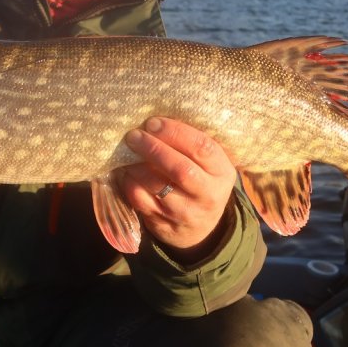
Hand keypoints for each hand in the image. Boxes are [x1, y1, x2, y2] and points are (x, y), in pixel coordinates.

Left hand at [120, 117, 237, 261]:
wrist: (200, 229)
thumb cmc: (201, 182)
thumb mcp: (210, 165)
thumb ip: (193, 144)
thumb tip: (157, 117)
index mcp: (222, 172)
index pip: (202, 148)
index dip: (175, 132)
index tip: (153, 122)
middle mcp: (207, 194)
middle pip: (179, 169)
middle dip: (153, 148)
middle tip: (134, 135)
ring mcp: (185, 213)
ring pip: (157, 186)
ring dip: (137, 165)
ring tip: (126, 151)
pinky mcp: (165, 224)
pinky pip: (141, 201)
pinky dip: (129, 183)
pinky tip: (125, 171)